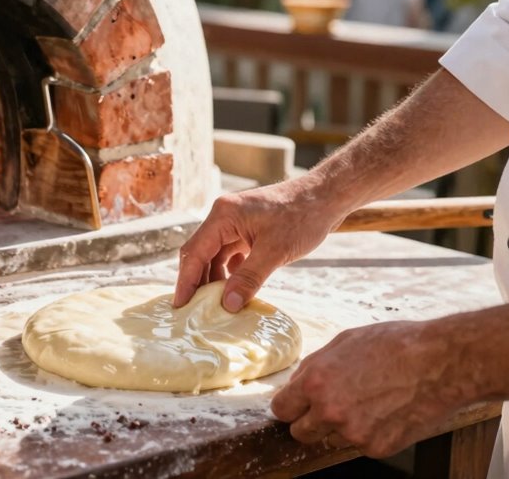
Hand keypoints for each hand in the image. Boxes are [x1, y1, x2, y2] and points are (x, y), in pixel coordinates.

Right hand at [174, 180, 344, 309]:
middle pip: (200, 254)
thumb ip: (249, 278)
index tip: (181, 306)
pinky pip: (230, 254)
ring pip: (214, 255)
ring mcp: (235, 223)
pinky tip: (236, 288)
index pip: (195, 253)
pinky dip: (230, 272)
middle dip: (197, 282)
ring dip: (215, 279)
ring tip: (216, 304)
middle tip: (195, 311)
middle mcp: (223, 217)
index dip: (186, 281)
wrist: (327, 197)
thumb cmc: (303, 216)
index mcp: (223, 216)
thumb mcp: (275, 251)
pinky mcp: (247, 230)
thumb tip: (227, 305)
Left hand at [270, 321, 466, 458]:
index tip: (298, 405)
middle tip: (328, 408)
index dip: (290, 406)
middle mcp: (330, 411)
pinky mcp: (378, 448)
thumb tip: (298, 383)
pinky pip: (360, 446)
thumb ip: (315, 367)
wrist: (441, 363)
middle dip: (309, 421)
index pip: (282, 410)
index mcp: (316, 382)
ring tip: (367, 403)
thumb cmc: (394, 345)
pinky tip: (385, 412)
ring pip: (331, 440)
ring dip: (340, 428)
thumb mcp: (343, 343)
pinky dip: (368, 434)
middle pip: (301, 433)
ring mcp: (354, 433)